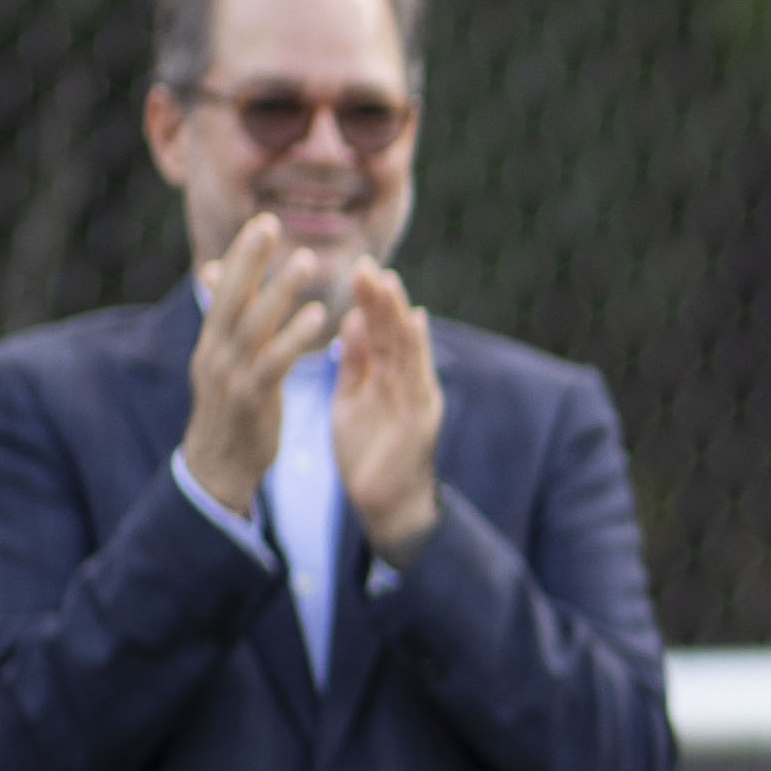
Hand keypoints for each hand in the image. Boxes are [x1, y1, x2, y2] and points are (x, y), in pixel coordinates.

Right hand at [181, 214, 341, 506]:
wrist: (218, 468)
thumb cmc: (229, 409)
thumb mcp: (221, 359)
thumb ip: (225, 317)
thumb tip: (210, 271)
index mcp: (211, 341)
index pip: (224, 290)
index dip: (241, 256)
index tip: (262, 221)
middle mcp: (215, 352)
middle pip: (231, 298)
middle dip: (250, 260)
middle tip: (271, 223)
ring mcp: (230, 375)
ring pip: (254, 325)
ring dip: (279, 290)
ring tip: (306, 260)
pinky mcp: (251, 399)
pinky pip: (273, 362)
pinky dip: (293, 336)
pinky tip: (317, 316)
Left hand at [331, 265, 445, 565]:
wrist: (386, 506)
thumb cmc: (369, 455)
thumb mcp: (352, 402)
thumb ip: (354, 365)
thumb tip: (350, 322)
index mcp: (387, 378)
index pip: (378, 332)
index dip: (369, 301)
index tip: (357, 269)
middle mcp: (407, 382)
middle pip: (393, 332)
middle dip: (381, 298)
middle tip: (366, 264)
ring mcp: (417, 398)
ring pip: (408, 347)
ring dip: (397, 314)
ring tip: (387, 281)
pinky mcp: (420, 417)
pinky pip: (418, 376)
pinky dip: (417, 348)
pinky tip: (414, 322)